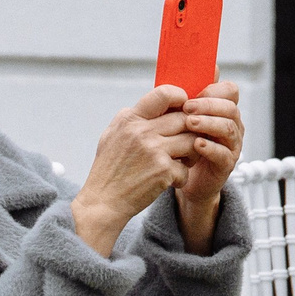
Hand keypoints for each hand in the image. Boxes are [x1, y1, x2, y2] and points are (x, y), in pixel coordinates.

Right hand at [71, 86, 194, 255]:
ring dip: (191, 153)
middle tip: (184, 144)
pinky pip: (186, 168)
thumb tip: (158, 104)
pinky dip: (181, 177)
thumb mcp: (113, 135)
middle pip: (184, 119)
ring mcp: (154, 150)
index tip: (183, 110)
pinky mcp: (163, 171)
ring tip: (181, 161)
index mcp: (130, 118)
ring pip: (192, 142)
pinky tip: (170, 181)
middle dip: (189, 131)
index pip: (164, 93)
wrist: (102, 202)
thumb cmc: (109, 169)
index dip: (180, 99)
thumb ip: (133, 118)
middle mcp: (142, 131)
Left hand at [172, 81, 243, 251]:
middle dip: (208, 105)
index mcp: (222, 109)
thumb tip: (179, 66)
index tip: (191, 94)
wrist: (179, 176)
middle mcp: (232, 124)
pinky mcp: (226, 165)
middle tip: (186, 108)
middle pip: (230, 107)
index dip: (213, 89)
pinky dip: (210, 148)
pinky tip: (196, 145)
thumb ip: (182, 96)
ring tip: (189, 124)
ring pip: (229, 128)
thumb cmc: (178, 141)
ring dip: (209, 123)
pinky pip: (224, 153)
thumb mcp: (178, 117)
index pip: (229, 90)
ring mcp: (232, 145)